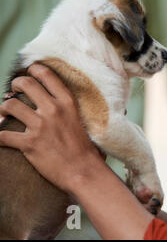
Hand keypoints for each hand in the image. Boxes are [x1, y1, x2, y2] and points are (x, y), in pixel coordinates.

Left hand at [0, 64, 104, 193]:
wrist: (83, 171)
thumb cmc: (85, 149)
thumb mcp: (81, 120)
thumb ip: (67, 109)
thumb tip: (52, 103)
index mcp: (67, 102)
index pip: (46, 75)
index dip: (34, 70)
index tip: (29, 73)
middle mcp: (53, 110)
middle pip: (25, 84)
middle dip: (15, 85)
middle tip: (14, 91)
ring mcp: (40, 126)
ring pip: (10, 106)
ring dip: (3, 109)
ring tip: (4, 114)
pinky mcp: (29, 143)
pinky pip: (2, 135)